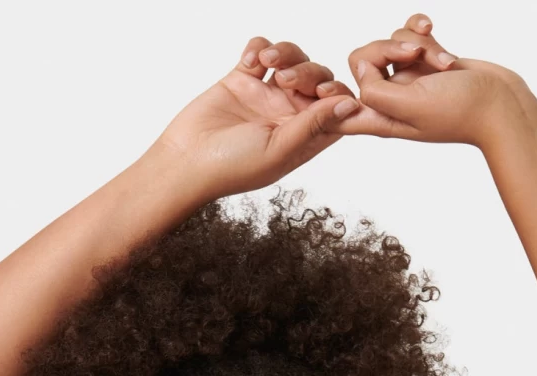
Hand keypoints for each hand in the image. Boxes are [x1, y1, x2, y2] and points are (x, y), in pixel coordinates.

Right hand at [152, 38, 359, 198]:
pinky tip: (250, 59)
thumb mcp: (279, 149)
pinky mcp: (242, 79)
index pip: (340, 114)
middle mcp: (289, 115)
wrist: (186, 160)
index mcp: (304, 138)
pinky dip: (260, 46)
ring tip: (267, 61)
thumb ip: (314, 124)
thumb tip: (350, 105)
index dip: (346, 97)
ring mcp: (266, 96)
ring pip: (294, 59)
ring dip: (286, 53)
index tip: (334, 91)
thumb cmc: (232, 167)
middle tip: (286, 80)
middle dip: (310, 71)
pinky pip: (261, 50)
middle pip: (319, 78)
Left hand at [333, 15, 514, 145]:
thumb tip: (359, 68)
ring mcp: (409, 79)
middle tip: (414, 55)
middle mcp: (391, 99)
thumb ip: (376, 90)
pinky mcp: (425, 61)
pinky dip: (422, 29)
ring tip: (444, 63)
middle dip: (388, 49)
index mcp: (380, 119)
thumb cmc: (461, 111)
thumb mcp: (411, 106)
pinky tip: (434, 30)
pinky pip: (411, 32)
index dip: (325, 98)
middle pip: (363, 60)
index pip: (338, 111)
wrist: (500, 104)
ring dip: (419, 44)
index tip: (317, 86)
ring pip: (391, 42)